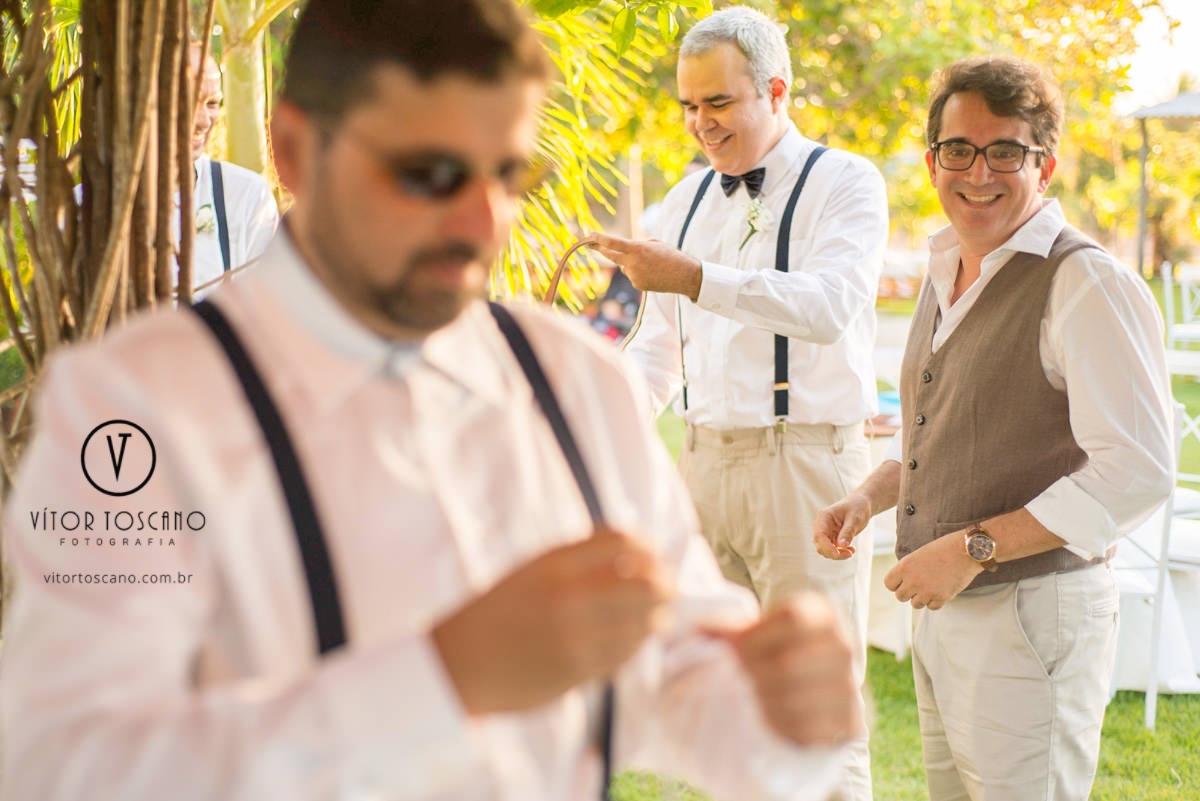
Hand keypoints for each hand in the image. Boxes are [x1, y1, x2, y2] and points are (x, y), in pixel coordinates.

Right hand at [431, 528, 673, 715]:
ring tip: (655, 617)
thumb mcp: (531, 571)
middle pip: (646, 584)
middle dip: (665, 586)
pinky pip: (624, 656)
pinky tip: (630, 641)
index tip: (652, 556)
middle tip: (667, 589)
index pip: (623, 541)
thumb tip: (635, 550)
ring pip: (642, 624)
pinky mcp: (577, 672)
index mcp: (552, 564)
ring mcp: (574, 637)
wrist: (457, 665)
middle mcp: (567, 597)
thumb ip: (578, 559)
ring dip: (655, 619)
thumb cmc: (496, 614)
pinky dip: (634, 646)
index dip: (647, 547)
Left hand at [587, 232, 702, 299]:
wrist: (684, 276)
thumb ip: (637, 246)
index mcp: (637, 249)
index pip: (613, 243)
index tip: (590, 235)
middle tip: (590, 244)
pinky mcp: (637, 285)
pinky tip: (653, 273)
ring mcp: (634, 275)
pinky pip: (632, 275)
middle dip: (599, 249)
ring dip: (631, 262)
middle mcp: (633, 263)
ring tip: (651, 263)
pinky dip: (639, 272)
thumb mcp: (654, 244)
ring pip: (624, 266)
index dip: (599, 239)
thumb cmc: (671, 256)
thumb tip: (623, 252)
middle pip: (610, 255)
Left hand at [702, 592, 860, 746]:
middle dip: (753, 674)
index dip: (755, 637)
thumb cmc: (770, 655)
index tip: (733, 651)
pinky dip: (781, 725)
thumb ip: (728, 630)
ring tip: (752, 698)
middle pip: (790, 662)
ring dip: (763, 701)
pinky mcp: (849, 724)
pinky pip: (809, 729)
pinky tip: (768, 718)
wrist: (804, 696)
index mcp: (823, 615)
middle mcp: (843, 647)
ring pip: (796, 697)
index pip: (793, 619)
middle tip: (738, 680)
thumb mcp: (753, 636)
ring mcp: (850, 687)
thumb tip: (695, 627)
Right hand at [813, 491, 871, 559]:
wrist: (861, 504)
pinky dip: (840, 552)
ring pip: (825, 549)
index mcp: (824, 517)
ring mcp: (826, 532)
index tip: (837, 554)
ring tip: (852, 551)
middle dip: (833, 553)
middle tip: (850, 554)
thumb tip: (841, 545)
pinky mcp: (831, 537)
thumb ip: (848, 532)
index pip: (819, 535)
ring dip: (837, 554)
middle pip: (820, 544)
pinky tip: (851, 549)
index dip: (826, 547)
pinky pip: (832, 549)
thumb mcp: (855, 519)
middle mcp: (821, 525)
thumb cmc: (858, 508)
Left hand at [883, 532, 981, 609]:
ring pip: (915, 604)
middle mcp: (913, 580)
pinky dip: (935, 601)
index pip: (889, 584)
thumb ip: (908, 570)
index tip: (904, 581)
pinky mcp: (942, 598)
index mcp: (904, 567)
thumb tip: (902, 585)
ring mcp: (927, 591)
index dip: (896, 583)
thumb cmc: (943, 549)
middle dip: (908, 592)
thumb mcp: (918, 555)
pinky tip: (940, 589)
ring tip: (931, 585)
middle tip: (918, 584)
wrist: (967, 550)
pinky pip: (931, 607)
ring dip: (922, 597)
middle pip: (900, 597)